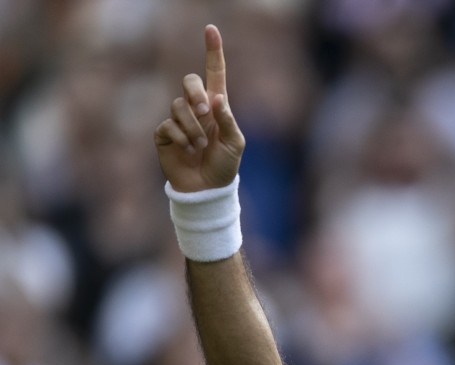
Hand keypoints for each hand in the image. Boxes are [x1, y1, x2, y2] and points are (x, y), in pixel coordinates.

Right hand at [154, 25, 244, 191]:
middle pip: (189, 81)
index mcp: (217, 107)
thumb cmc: (224, 166)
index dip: (213, 52)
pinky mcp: (164, 133)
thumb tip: (216, 97)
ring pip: (178, 105)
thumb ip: (228, 120)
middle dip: (195, 93)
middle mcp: (196, 109)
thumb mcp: (235, 144)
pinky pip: (168, 124)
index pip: (214, 74)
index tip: (211, 29)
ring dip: (192, 127)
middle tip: (205, 113)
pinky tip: (188, 150)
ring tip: (201, 146)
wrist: (206, 190)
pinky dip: (181, 138)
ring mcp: (178, 120)